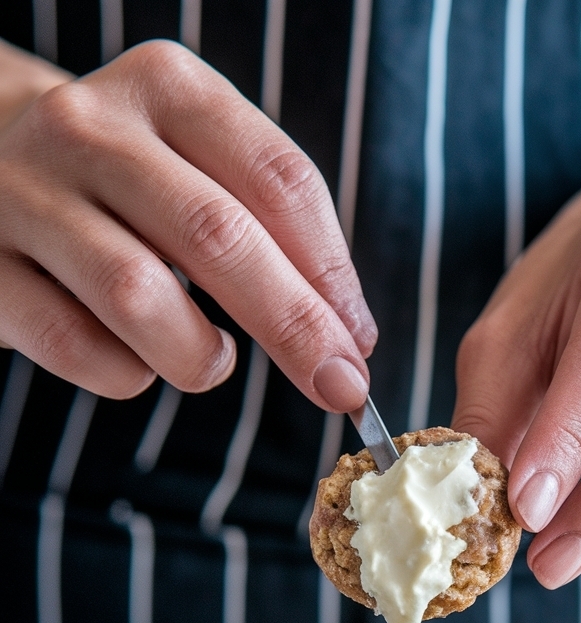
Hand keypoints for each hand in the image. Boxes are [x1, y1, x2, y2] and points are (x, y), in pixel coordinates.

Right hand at [0, 40, 375, 404]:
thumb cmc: (119, 180)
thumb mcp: (192, 161)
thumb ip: (265, 227)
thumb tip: (343, 335)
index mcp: (167, 88)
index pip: (278, 180)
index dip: (333, 273)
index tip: (358, 340)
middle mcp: (92, 129)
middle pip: (219, 236)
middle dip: (295, 326)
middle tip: (339, 387)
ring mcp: (26, 194)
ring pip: (138, 295)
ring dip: (199, 355)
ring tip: (211, 362)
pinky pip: (74, 344)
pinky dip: (126, 374)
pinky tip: (137, 361)